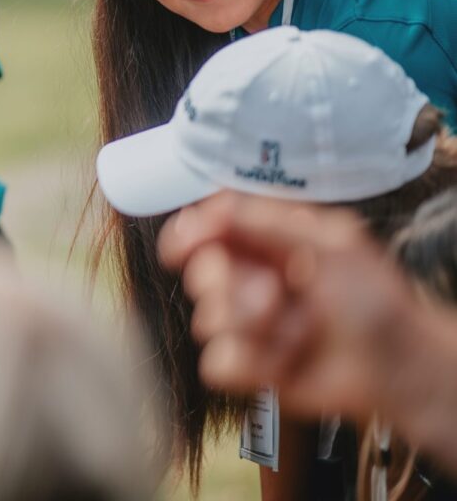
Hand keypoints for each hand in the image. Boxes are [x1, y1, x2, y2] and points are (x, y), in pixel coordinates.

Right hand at [158, 192, 420, 420]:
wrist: (400, 371)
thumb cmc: (379, 305)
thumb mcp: (331, 242)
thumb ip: (266, 220)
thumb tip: (210, 209)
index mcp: (270, 242)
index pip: (210, 226)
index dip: (189, 233)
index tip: (181, 246)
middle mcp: (255, 279)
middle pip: (202, 273)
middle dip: (231, 286)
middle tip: (272, 294)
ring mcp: (251, 324)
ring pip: (207, 321)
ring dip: (252, 328)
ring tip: (296, 332)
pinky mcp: (252, 365)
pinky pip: (219, 364)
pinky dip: (252, 364)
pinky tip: (286, 361)